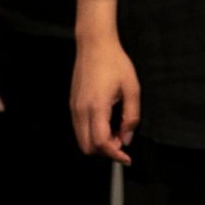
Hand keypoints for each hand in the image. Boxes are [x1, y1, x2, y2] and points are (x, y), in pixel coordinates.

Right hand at [71, 33, 140, 163]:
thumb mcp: (132, 88)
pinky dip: (92, 134)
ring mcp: (74, 109)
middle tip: (122, 142)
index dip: (114, 154)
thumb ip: (131, 115)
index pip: (100, 142)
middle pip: (87, 147)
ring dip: (98, 143)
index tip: (126, 158)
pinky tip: (106, 124)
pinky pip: (79, 129)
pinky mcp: (72, 105)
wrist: (94, 46)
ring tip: (116, 131)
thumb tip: (127, 138)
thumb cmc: (115, 63)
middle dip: (105, 151)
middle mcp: (81, 111)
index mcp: (96, 107)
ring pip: (81, 140)